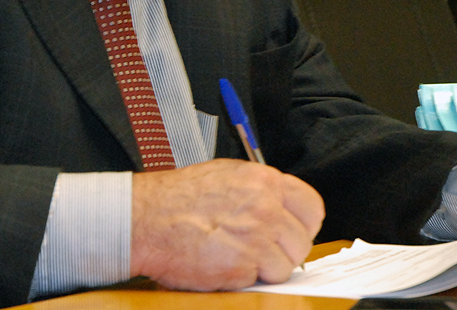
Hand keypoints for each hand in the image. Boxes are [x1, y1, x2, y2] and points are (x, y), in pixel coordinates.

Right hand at [130, 158, 324, 290]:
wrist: (145, 218)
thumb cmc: (176, 198)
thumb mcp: (225, 176)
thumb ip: (257, 191)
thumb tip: (279, 206)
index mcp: (263, 182)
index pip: (311, 207)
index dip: (304, 224)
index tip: (294, 232)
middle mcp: (265, 208)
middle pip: (301, 241)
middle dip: (285, 251)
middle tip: (261, 250)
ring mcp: (255, 238)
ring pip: (285, 266)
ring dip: (265, 268)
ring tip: (238, 257)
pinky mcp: (241, 267)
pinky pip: (260, 281)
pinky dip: (245, 279)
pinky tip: (224, 263)